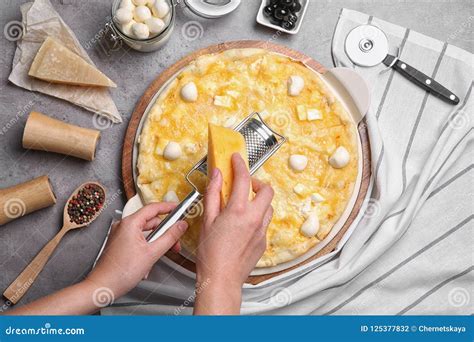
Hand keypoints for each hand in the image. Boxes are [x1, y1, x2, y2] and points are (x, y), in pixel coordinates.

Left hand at [85, 203, 187, 298]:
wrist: (103, 287)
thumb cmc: (121, 272)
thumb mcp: (152, 253)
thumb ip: (170, 237)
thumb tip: (181, 225)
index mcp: (130, 223)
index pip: (153, 208)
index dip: (168, 207)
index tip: (179, 208)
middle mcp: (123, 226)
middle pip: (151, 222)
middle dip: (165, 233)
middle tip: (175, 242)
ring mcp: (120, 234)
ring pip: (145, 232)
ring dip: (156, 243)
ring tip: (160, 256)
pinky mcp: (120, 243)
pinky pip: (138, 240)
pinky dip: (147, 247)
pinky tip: (149, 261)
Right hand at [194, 153, 273, 314]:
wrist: (222, 279)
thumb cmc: (211, 253)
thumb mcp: (207, 220)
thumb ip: (213, 194)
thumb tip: (217, 176)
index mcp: (238, 211)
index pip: (244, 179)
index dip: (240, 165)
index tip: (236, 159)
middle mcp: (255, 218)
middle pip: (267, 190)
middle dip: (257, 182)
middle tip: (244, 185)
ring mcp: (262, 230)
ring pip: (269, 206)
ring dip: (259, 200)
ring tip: (243, 205)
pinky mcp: (263, 241)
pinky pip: (265, 222)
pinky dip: (257, 216)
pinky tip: (243, 224)